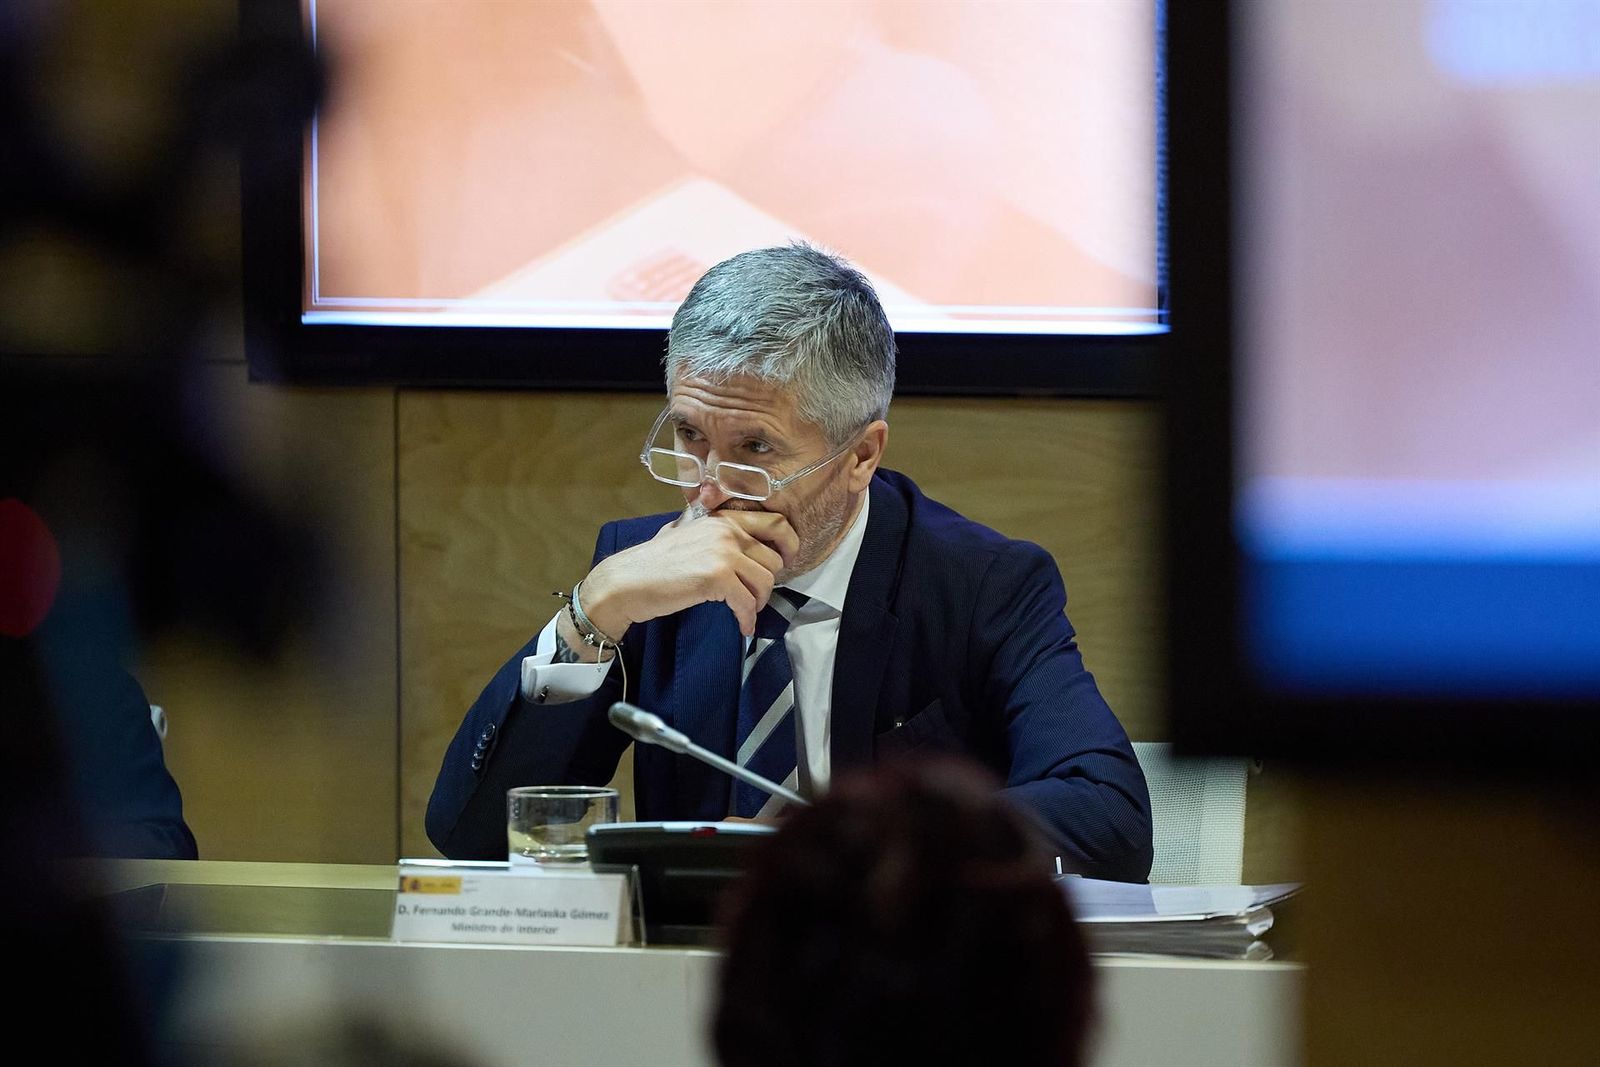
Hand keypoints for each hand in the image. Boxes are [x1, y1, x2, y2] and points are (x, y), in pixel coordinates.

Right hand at [579, 508, 799, 637]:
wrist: (627, 581)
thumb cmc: (653, 562)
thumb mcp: (686, 533)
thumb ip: (713, 531)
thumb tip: (739, 541)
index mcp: (723, 518)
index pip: (775, 523)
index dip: (789, 544)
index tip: (787, 561)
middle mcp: (727, 530)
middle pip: (773, 559)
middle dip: (768, 582)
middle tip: (756, 595)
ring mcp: (723, 552)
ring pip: (765, 582)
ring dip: (759, 602)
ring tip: (746, 611)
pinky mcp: (717, 577)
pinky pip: (747, 602)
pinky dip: (747, 618)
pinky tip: (742, 626)